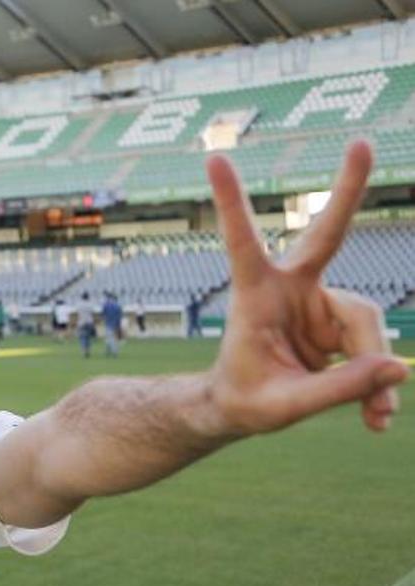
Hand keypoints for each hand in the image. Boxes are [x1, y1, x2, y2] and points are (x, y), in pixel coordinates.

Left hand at [207, 141, 408, 434]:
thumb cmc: (245, 402)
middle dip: (347, 190)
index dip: (231, 203)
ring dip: (373, 370)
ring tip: (375, 418)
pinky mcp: (338, 323)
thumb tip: (397, 368)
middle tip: (363, 142)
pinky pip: (373, 349)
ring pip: (366, 323)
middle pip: (328, 235)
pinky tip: (375, 418)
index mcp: (254, 295)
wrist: (242, 411)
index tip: (213, 158)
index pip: (242, 242)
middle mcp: (289, 288)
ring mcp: (318, 303)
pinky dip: (377, 382)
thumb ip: (337, 390)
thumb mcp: (284, 407)